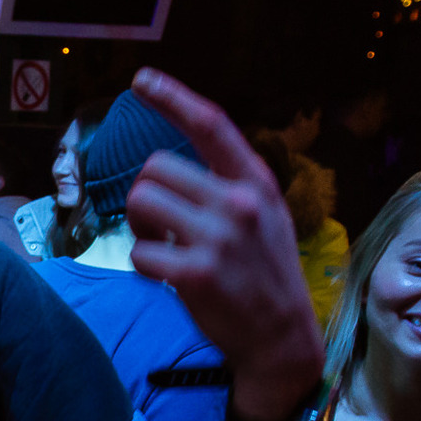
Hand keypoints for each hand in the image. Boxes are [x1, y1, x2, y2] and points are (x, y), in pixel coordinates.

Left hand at [124, 69, 324, 420]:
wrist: (282, 340)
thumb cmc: (262, 276)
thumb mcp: (264, 218)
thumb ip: (228, 188)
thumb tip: (171, 165)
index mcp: (255, 183)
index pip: (211, 125)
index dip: (173, 97)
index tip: (141, 80)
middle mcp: (240, 202)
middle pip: (153, 169)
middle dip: (146, 198)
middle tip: (164, 229)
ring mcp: (219, 237)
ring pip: (139, 202)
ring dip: (139, 228)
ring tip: (164, 249)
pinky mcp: (197, 273)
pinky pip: (139, 253)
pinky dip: (144, 266)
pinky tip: (168, 279)